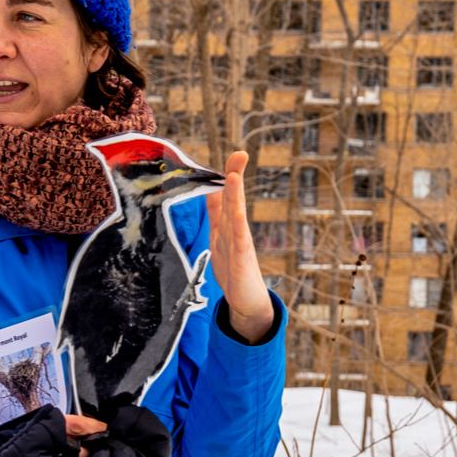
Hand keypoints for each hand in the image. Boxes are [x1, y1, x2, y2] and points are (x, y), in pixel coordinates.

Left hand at [206, 151, 273, 343]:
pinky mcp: (242, 262)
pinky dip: (237, 226)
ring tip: (235, 176)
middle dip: (235, 176)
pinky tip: (237, 213)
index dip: (230, 174)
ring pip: (237, 217)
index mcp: (229, 225)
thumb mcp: (220, 236)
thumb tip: (210, 191)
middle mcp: (237, 231)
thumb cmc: (233, 267)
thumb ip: (217, 214)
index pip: (227, 195)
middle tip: (241, 154)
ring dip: (235, 196)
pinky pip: (239, 242)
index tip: (238, 154)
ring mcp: (241, 245)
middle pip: (234, 200)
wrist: (247, 302)